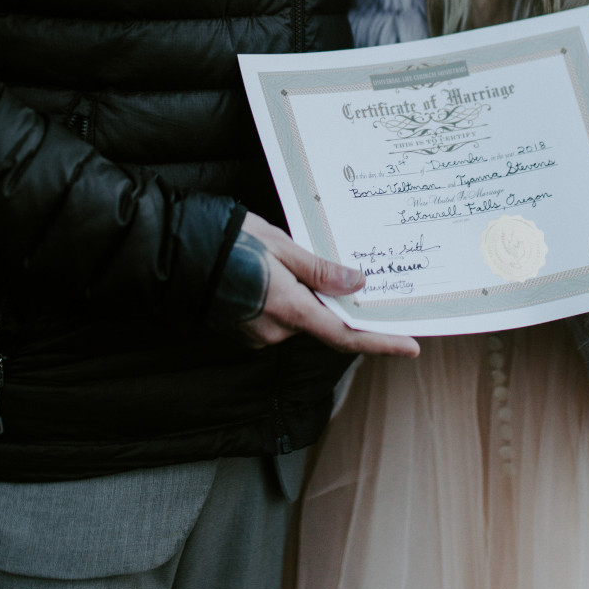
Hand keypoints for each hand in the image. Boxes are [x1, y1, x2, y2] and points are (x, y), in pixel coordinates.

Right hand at [237, 213, 419, 357]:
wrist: (178, 253)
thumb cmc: (230, 242)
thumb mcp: (283, 246)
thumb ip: (321, 270)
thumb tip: (358, 285)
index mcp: (291, 310)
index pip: (346, 335)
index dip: (381, 342)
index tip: (410, 346)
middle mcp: (276, 331)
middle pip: (321, 323)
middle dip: (332, 302)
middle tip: (341, 270)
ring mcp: (257, 335)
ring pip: (298, 318)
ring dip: (305, 297)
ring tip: (292, 261)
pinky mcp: (244, 330)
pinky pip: (278, 318)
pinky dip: (286, 300)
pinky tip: (275, 274)